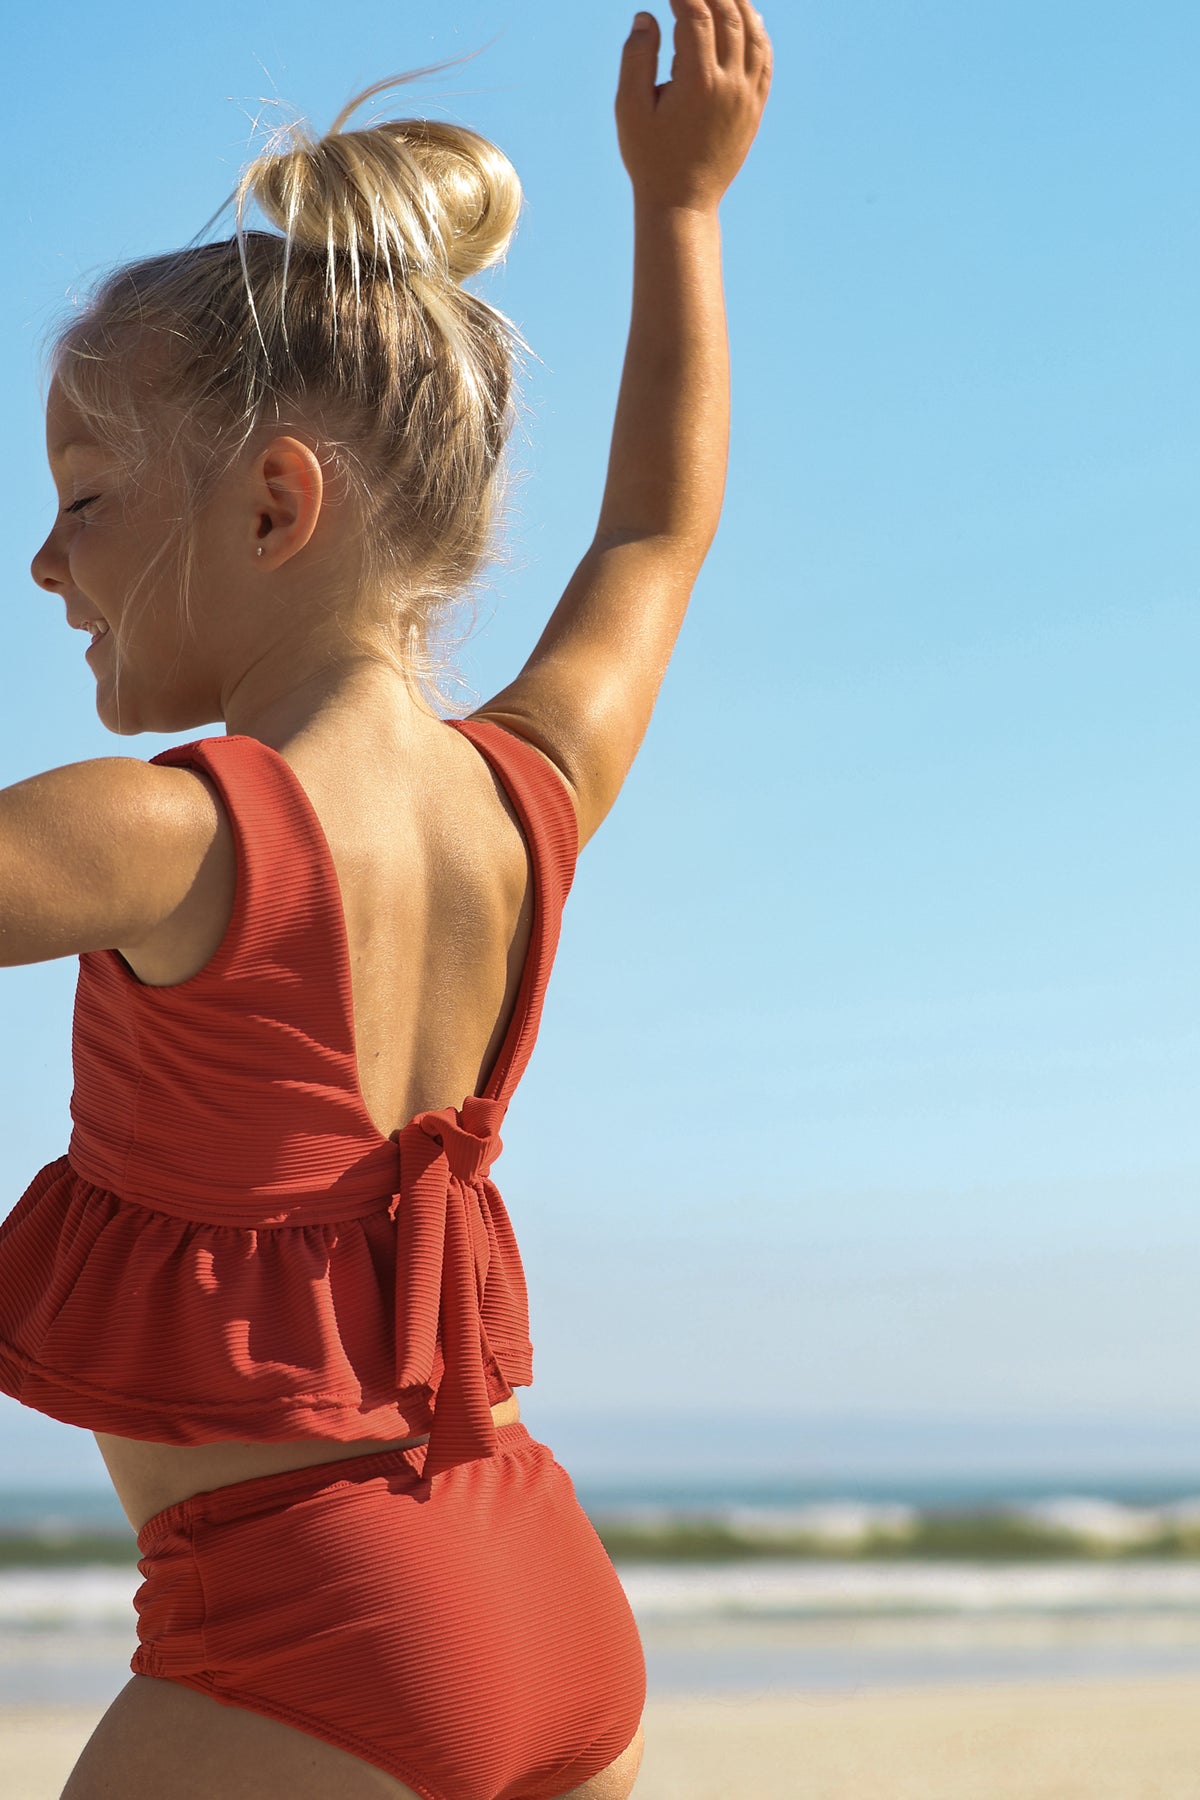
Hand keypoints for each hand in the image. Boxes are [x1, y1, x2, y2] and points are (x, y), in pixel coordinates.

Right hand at [615, 0, 772, 211]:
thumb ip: (636, 58)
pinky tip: (749, 16)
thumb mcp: (630, 109)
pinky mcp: (755, 107)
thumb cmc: (651, 157)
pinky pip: (765, 59)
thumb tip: (647, 16)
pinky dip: (759, 31)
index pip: (697, 16)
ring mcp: (747, 96)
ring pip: (754, 33)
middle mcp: (730, 85)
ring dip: (739, 3)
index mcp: (698, 82)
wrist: (683, 202)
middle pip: (729, 16)